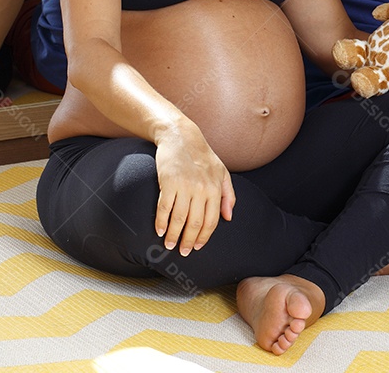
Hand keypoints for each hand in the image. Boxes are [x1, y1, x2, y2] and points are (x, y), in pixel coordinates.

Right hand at [153, 123, 235, 255]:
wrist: (180, 136)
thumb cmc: (202, 155)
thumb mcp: (221, 172)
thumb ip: (228, 195)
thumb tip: (229, 217)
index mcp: (215, 188)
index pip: (211, 221)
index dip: (204, 237)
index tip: (197, 247)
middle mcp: (201, 189)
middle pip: (195, 223)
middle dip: (188, 241)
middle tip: (183, 252)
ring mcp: (184, 186)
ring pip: (179, 219)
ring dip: (173, 235)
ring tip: (169, 245)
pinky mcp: (168, 183)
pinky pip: (164, 208)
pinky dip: (161, 222)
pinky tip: (160, 230)